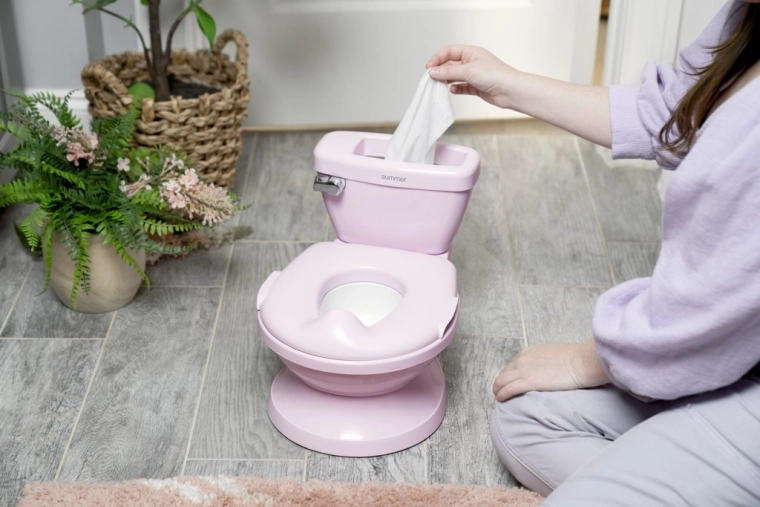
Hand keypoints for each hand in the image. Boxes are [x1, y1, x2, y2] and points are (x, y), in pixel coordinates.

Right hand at [426, 45, 518, 108]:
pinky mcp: (476, 87)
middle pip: (451, 64)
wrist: (510, 91)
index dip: (438, 58)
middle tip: (431, 78)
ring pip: (455, 76)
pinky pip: (462, 87)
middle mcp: (472, 62)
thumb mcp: (468, 71)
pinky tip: (452, 90)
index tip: (429, 67)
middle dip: (441, 71)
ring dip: (446, 80)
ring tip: (439, 85)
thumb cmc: (494, 75)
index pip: (450, 51)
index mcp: (471, 52)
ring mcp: (474, 75)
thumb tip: (433, 72)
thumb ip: (448, 72)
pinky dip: (456, 88)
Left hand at [492, 340, 609, 400]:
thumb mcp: (554, 354)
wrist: (582, 361)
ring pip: (501, 381)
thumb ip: (544, 360)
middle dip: (500, 383)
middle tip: (500, 392)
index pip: (511, 365)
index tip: (508, 382)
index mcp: (529, 352)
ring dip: (498, 390)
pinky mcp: (529, 382)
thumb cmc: (575, 359)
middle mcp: (523, 359)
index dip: (508, 375)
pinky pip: (508, 389)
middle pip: (504, 373)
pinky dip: (502, 394)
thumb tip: (546, 368)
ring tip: (498, 397)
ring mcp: (525, 370)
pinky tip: (501, 399)